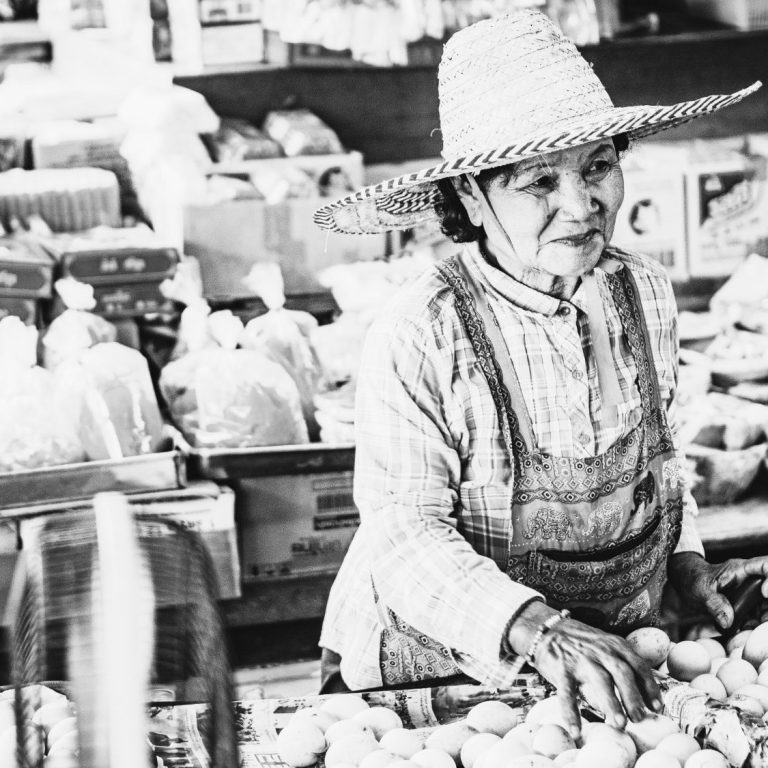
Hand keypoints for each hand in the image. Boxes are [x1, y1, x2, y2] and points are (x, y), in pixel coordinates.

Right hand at [507, 602, 661, 739]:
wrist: (547, 629)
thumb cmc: (582, 644)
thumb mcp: (606, 645)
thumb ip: (623, 664)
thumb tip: (644, 698)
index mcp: (614, 645)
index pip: (638, 664)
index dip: (650, 686)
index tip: (657, 707)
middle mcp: (600, 650)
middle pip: (622, 672)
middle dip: (633, 696)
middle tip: (639, 719)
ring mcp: (580, 658)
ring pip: (599, 680)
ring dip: (611, 703)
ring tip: (619, 724)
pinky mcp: (561, 668)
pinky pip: (567, 692)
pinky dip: (571, 712)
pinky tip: (575, 730)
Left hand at [669, 551, 767, 629]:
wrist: (688, 583)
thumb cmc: (694, 579)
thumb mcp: (701, 590)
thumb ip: (714, 604)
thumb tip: (728, 622)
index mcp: (741, 569)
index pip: (765, 565)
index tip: (764, 593)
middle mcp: (750, 579)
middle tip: (760, 618)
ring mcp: (750, 591)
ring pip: (766, 603)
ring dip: (763, 616)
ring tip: (749, 625)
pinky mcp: (748, 603)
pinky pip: (759, 612)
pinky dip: (756, 621)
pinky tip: (745, 627)